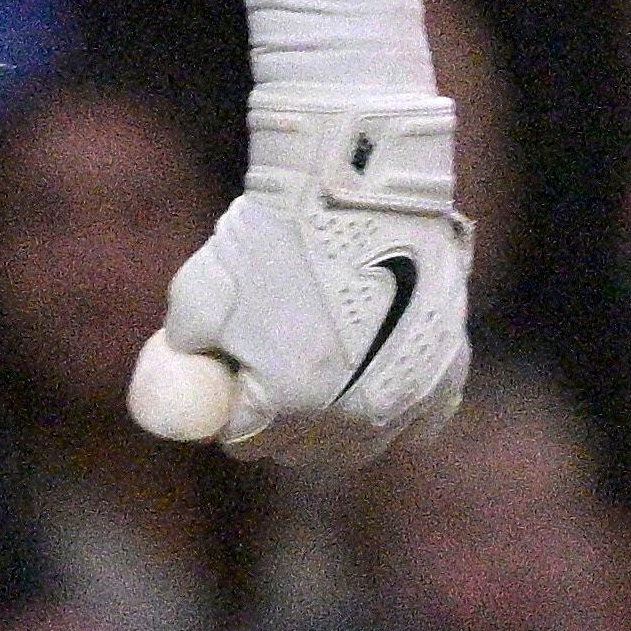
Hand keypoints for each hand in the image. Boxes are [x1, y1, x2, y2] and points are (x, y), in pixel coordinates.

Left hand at [128, 96, 469, 458]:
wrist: (357, 180)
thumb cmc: (276, 232)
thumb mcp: (199, 290)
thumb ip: (184, 349)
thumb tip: (187, 378)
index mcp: (291, 400)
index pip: (247, 441)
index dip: (232, 415)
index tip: (231, 386)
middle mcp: (356, 411)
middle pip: (305, 450)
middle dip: (282, 427)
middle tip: (272, 383)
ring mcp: (409, 393)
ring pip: (363, 443)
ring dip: (337, 425)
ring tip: (322, 385)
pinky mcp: (447, 366)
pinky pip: (419, 421)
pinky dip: (397, 413)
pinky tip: (375, 388)